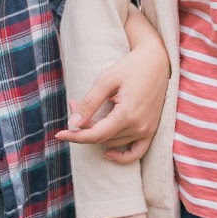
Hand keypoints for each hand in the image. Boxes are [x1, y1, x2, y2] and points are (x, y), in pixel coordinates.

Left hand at [56, 36, 169, 162]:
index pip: (96, 135)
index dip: (75, 136)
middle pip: (103, 137)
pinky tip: (108, 153)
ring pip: (114, 142)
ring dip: (98, 132)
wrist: (157, 61)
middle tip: (74, 104)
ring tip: (87, 110)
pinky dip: (122, 156)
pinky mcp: (151, 130)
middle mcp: (139, 126)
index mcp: (127, 114)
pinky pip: (137, 152)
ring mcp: (147, 130)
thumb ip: (90, 103)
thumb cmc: (131, 67)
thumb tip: (74, 123)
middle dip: (84, 126)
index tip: (59, 134)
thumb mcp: (106, 80)